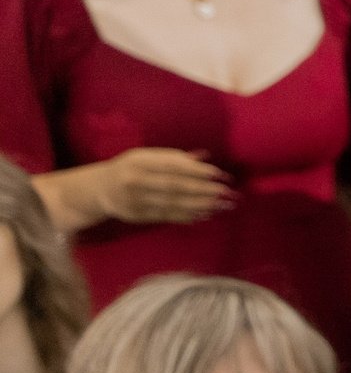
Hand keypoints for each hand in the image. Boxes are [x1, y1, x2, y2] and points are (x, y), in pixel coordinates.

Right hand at [89, 147, 231, 223]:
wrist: (99, 189)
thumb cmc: (130, 168)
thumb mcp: (145, 156)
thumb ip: (173, 157)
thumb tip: (205, 157)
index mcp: (139, 161)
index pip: (174, 166)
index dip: (199, 171)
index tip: (222, 175)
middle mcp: (135, 180)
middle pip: (176, 186)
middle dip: (206, 190)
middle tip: (229, 194)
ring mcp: (135, 200)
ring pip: (174, 203)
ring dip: (202, 205)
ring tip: (223, 206)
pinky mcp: (137, 215)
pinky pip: (167, 216)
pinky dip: (188, 216)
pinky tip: (206, 214)